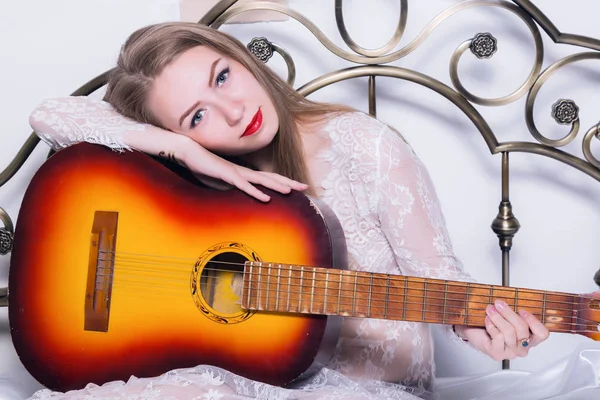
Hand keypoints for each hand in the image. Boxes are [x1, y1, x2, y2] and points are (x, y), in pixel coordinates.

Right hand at [181, 145, 308, 201]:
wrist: (191, 153)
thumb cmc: (205, 167)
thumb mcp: (220, 182)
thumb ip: (231, 188)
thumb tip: (239, 195)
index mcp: (245, 173)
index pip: (269, 178)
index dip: (284, 182)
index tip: (298, 187)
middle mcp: (245, 171)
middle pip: (271, 177)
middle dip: (289, 183)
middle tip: (306, 187)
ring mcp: (237, 173)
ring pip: (261, 180)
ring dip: (276, 186)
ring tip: (291, 192)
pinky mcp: (228, 176)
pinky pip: (244, 185)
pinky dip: (256, 192)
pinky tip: (266, 198)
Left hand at [454, 299, 549, 360]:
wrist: (474, 332)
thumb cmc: (493, 324)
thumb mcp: (507, 316)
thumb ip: (515, 312)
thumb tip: (513, 300)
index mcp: (530, 338)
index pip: (542, 334)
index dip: (533, 321)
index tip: (522, 310)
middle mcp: (522, 347)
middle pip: (522, 329)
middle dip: (508, 313)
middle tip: (499, 303)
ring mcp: (511, 352)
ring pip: (509, 332)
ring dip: (497, 317)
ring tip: (490, 309)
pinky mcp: (498, 354)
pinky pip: (498, 337)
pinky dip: (491, 325)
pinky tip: (487, 320)